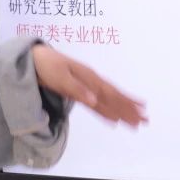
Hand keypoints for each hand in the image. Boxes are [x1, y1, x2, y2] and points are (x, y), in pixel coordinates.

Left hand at [31, 43, 146, 127]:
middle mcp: (91, 82)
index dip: (125, 105)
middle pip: (114, 98)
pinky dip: (106, 111)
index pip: (111, 95)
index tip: (138, 115)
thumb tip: (95, 100)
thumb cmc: (46, 65)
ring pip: (108, 100)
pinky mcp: (79, 90)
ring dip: (122, 111)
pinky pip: (96, 103)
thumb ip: (77, 88)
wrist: (34, 58)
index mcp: (89, 77)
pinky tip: (114, 119)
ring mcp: (87, 85)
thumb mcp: (59, 76)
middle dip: (130, 110)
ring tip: (137, 120)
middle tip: (145, 121)